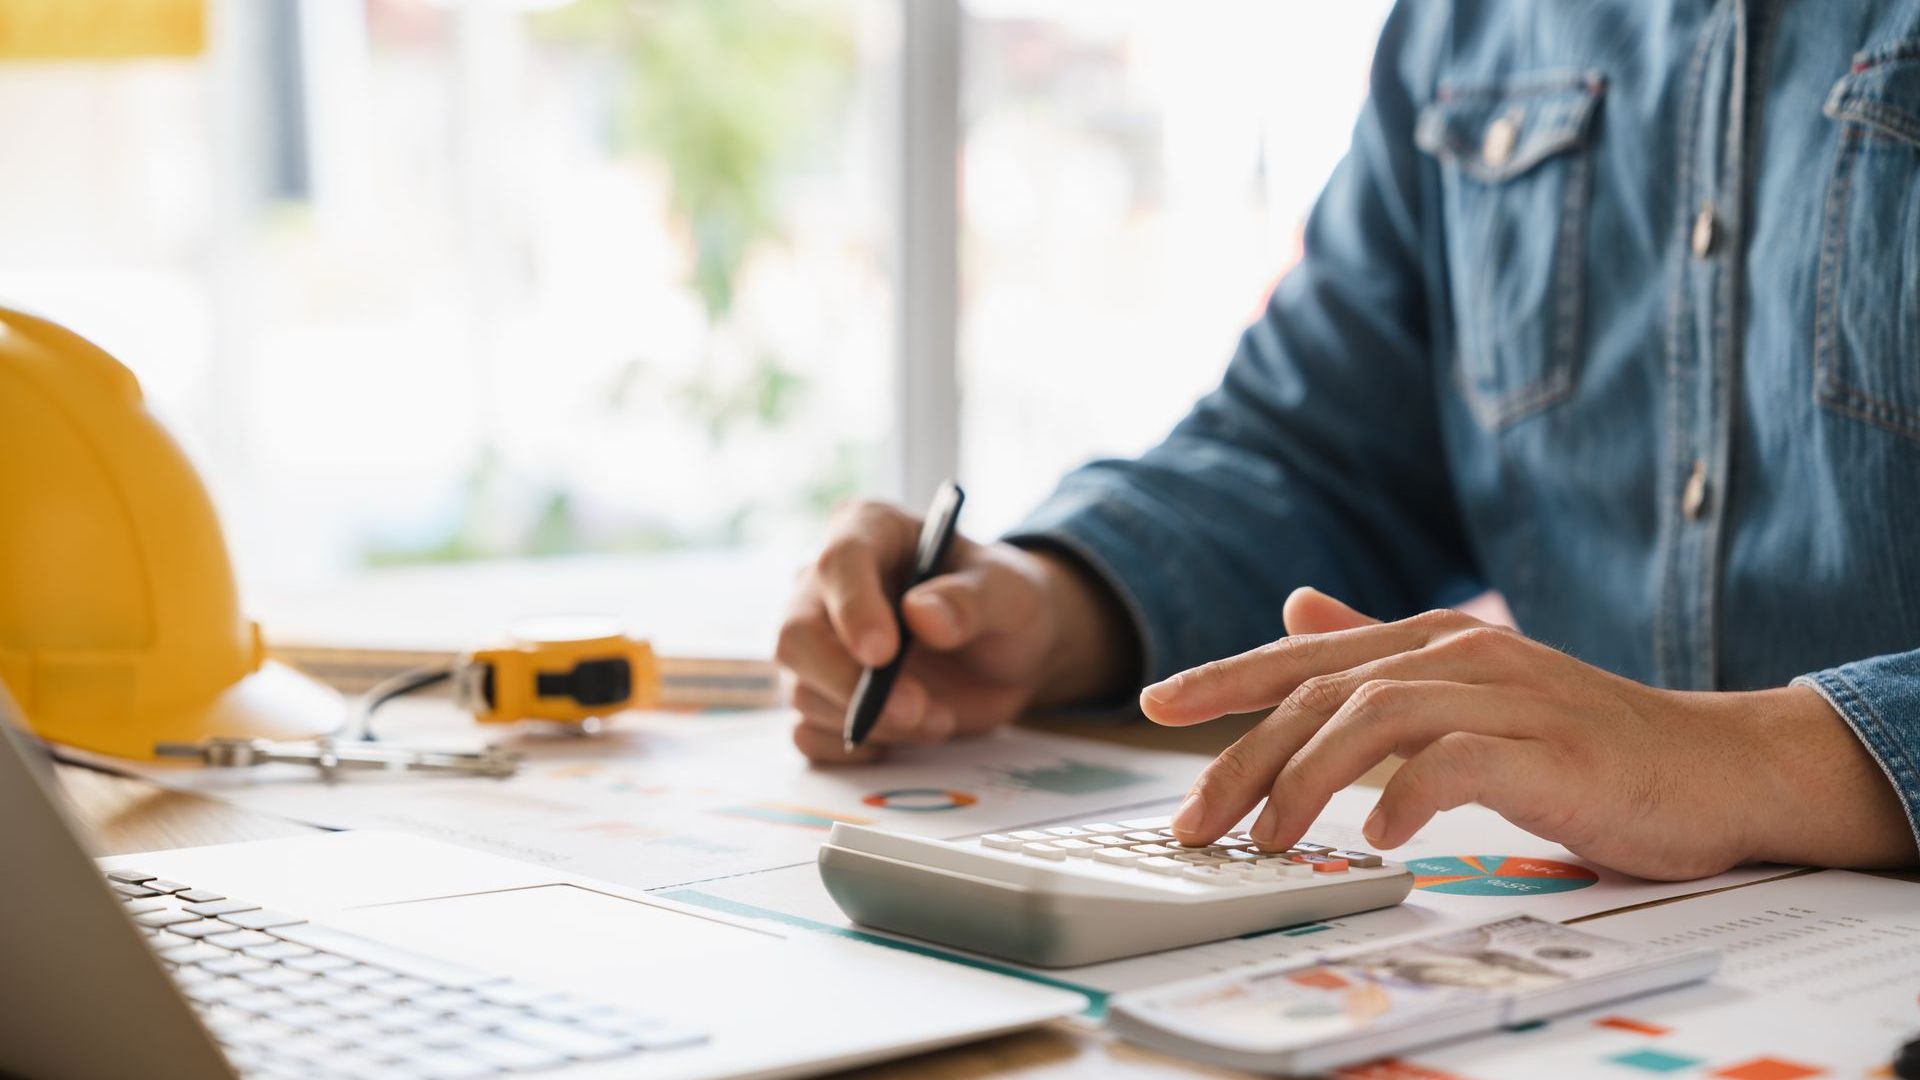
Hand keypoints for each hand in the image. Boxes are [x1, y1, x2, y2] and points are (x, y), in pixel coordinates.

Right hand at [776, 501, 1132, 762]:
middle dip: (850, 683)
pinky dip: (856, 748)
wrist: (1008, 654)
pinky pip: (808, 734)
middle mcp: (827, 587)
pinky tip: (905, 734)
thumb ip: (973, 599)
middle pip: (797, 636)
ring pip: (804, 692)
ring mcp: (817, 645)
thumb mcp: (1012, 592)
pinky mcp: (821, 696)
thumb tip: (922, 615)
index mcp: (868, 531)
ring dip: (874, 721)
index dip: (854, 608)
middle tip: (917, 709)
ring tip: (939, 718)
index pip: (838, 562)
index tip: (883, 654)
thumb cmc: (1006, 604)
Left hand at [1141, 588, 1916, 879]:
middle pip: (1321, 693)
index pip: (1305, 654)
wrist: (1713, 765)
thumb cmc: (1579, 738)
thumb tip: (1297, 606)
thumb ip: (1380, 651)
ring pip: (1374, 717)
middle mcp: (1459, 654)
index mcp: (1431, 641)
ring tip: (1268, 840)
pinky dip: (1409, 795)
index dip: (1224, 676)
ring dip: (1307, 781)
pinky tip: (1380, 838)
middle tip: (1196, 821)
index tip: (1155, 705)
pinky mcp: (1551, 751)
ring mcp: (1507, 697)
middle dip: (1244, 756)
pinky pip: (1460, 762)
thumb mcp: (1469, 687)